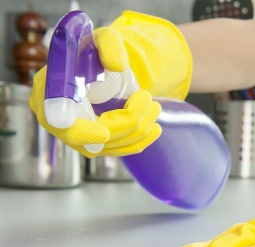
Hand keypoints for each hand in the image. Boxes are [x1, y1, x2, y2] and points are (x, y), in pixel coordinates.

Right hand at [29, 27, 161, 157]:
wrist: (105, 69)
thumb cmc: (98, 52)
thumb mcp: (104, 39)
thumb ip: (109, 46)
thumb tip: (117, 66)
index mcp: (49, 90)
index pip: (56, 118)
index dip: (80, 131)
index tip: (105, 133)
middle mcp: (57, 119)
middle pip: (93, 137)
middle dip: (127, 121)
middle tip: (148, 98)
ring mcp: (76, 136)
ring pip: (112, 145)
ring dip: (140, 128)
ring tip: (155, 106)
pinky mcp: (95, 145)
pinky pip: (120, 150)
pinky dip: (141, 140)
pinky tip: (155, 128)